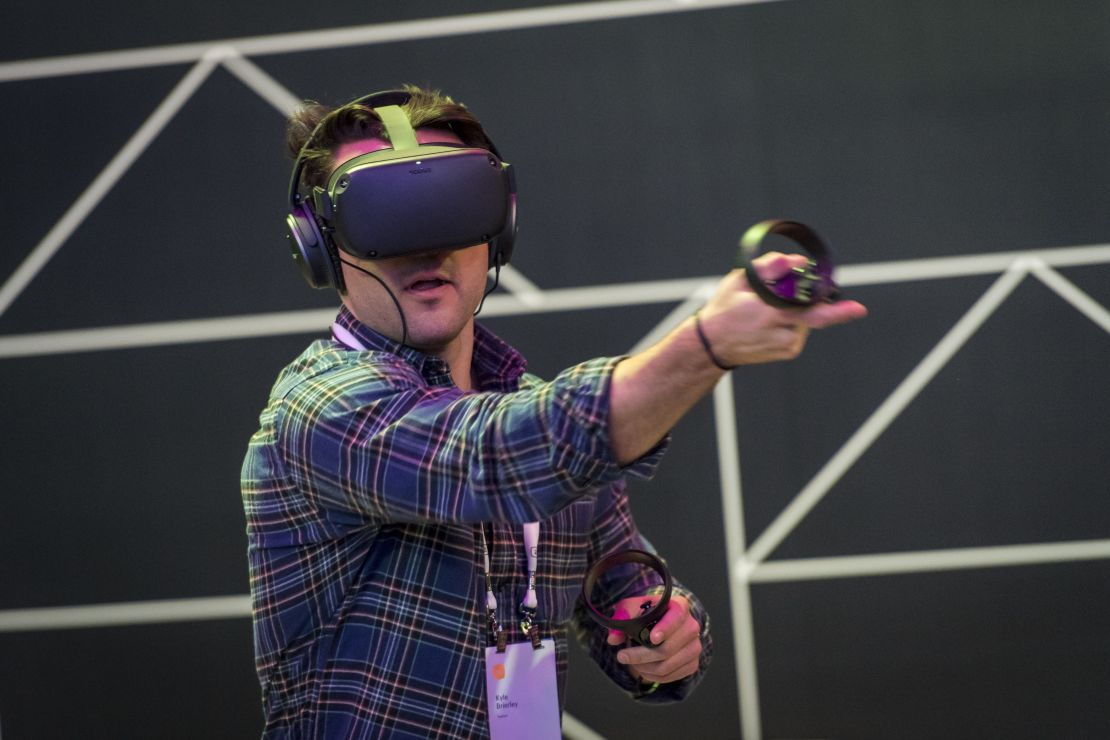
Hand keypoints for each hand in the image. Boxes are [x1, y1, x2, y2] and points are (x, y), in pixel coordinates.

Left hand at [605, 594, 701, 684]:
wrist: (660, 624)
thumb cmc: (646, 613)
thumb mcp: (632, 608)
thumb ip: (622, 618)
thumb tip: (613, 639)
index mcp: (680, 606)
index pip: (676, 617)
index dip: (665, 629)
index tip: (652, 639)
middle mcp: (692, 626)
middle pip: (667, 649)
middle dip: (641, 656)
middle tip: (621, 656)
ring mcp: (695, 647)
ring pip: (667, 666)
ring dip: (644, 667)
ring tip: (630, 661)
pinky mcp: (693, 663)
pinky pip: (671, 677)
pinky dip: (652, 676)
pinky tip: (642, 668)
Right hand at [698, 252, 867, 366]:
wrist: (712, 345)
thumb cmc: (725, 308)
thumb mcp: (739, 281)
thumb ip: (770, 268)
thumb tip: (798, 262)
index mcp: (768, 313)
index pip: (809, 311)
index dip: (836, 311)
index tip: (859, 309)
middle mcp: (780, 333)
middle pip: (814, 315)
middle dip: (818, 303)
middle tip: (819, 303)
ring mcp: (786, 345)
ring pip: (808, 319)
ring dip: (798, 309)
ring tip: (772, 310)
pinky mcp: (790, 351)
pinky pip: (803, 329)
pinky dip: (794, 321)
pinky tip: (774, 321)